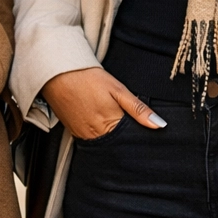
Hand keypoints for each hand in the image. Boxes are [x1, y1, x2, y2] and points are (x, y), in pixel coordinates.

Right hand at [40, 67, 166, 139]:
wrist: (57, 73)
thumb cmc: (89, 79)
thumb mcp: (118, 90)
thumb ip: (138, 109)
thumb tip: (160, 125)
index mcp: (110, 125)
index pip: (131, 140)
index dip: (139, 137)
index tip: (147, 135)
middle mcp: (96, 136)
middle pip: (118, 144)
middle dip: (127, 140)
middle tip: (133, 129)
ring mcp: (83, 136)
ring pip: (105, 143)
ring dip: (113, 137)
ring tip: (116, 123)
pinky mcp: (74, 133)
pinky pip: (91, 139)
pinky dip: (99, 135)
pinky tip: (102, 123)